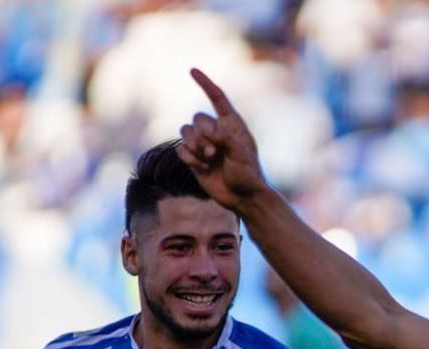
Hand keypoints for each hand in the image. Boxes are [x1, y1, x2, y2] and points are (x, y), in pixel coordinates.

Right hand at [177, 68, 270, 210]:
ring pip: (185, 131)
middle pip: (197, 119)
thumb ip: (227, 139)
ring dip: (194, 146)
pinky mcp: (194, 158)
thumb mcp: (242, 155)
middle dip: (202, 134)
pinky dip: (188, 157)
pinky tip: (201, 168)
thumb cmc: (248, 175)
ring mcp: (204, 144)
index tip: (192, 70)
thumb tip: (210, 131)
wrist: (242, 198)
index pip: (217, 98)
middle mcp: (217, 131)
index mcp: (232, 125)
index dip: (205, 84)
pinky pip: (180, 149)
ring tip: (209, 160)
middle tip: (214, 152)